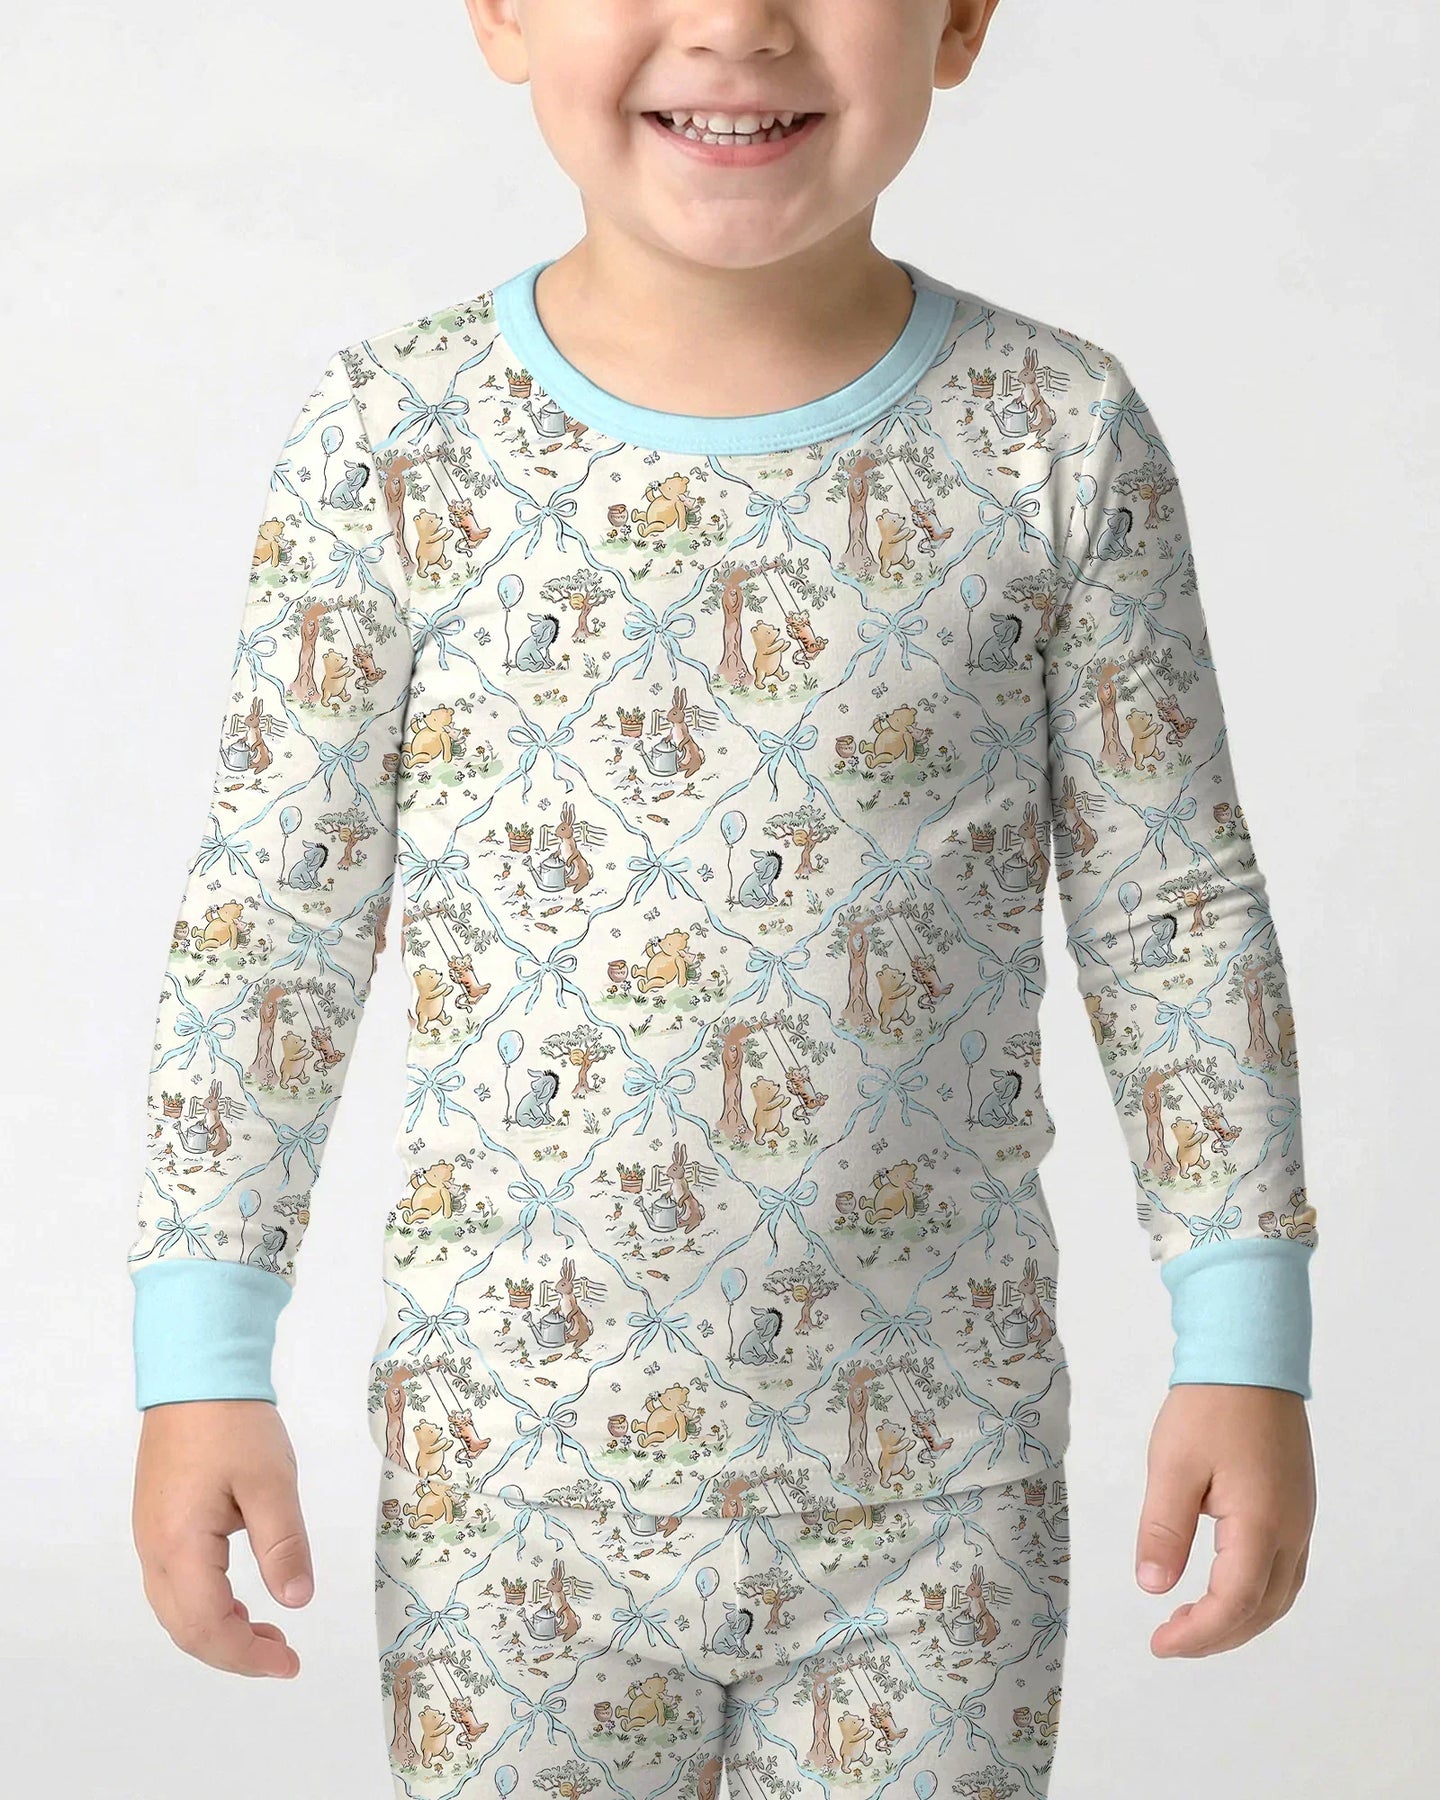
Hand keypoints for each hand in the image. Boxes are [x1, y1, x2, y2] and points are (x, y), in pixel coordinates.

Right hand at [132, 1399, 312, 1677]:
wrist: (194, 1375)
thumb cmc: (234, 1424)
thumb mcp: (271, 1482)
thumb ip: (283, 1545)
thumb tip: (297, 1600)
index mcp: (179, 1546)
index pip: (207, 1627)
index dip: (247, 1656)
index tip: (289, 1664)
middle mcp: (154, 1551)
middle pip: (186, 1629)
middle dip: (234, 1654)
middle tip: (284, 1656)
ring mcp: (150, 1538)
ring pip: (177, 1611)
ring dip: (220, 1633)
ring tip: (268, 1635)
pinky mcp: (158, 1523)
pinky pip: (176, 1586)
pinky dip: (207, 1607)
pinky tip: (240, 1602)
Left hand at [1136, 1383, 1313, 1656]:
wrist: (1251, 1359)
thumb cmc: (1209, 1406)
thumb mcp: (1172, 1465)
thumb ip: (1163, 1529)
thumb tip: (1153, 1586)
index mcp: (1260, 1524)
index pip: (1233, 1604)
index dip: (1197, 1634)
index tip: (1159, 1644)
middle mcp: (1290, 1530)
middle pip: (1262, 1610)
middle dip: (1217, 1637)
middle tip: (1169, 1640)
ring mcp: (1299, 1519)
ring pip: (1279, 1595)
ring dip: (1239, 1620)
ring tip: (1191, 1622)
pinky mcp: (1296, 1506)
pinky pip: (1285, 1570)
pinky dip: (1255, 1595)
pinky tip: (1222, 1588)